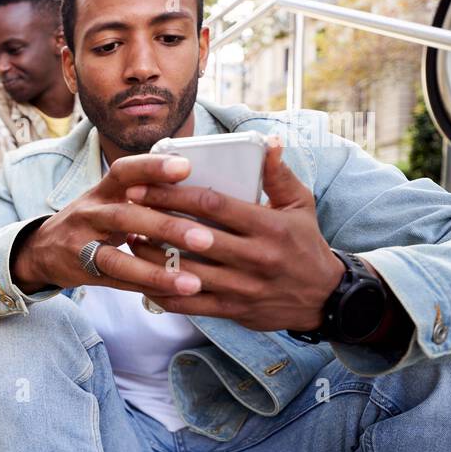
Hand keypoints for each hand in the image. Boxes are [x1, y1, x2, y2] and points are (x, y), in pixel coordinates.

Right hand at [11, 151, 212, 295]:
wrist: (41, 249)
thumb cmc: (91, 220)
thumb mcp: (109, 198)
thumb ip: (143, 190)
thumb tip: (197, 182)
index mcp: (102, 190)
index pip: (124, 172)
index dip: (152, 167)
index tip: (186, 167)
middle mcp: (89, 214)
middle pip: (124, 217)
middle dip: (166, 227)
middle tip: (205, 238)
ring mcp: (81, 244)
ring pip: (118, 257)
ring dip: (157, 270)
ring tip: (193, 282)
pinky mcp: (81, 271)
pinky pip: (116, 281)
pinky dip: (145, 287)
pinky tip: (174, 292)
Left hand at [122, 138, 344, 330]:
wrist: (324, 297)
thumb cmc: (306, 243)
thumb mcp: (300, 205)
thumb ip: (279, 174)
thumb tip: (268, 141)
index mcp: (268, 226)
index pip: (212, 205)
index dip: (174, 194)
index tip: (144, 184)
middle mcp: (255, 257)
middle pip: (194, 237)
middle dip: (155, 221)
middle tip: (127, 208)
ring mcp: (243, 287)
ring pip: (187, 272)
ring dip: (152, 257)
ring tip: (129, 239)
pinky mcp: (233, 310)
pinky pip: (190, 304)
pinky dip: (163, 292)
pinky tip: (143, 278)